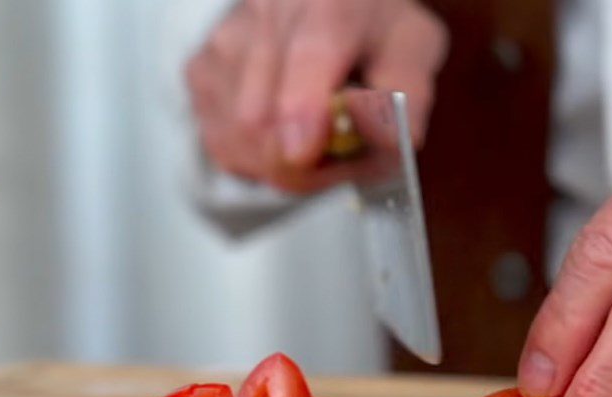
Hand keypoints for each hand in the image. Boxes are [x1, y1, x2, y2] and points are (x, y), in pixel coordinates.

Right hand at [184, 0, 447, 191]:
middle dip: (309, 165)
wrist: (322, 3)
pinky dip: (257, 158)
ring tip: (315, 141)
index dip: (302, 106)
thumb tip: (388, 138)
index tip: (303, 152)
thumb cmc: (371, 29)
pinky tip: (281, 132)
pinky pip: (224, 144)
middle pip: (264, 117)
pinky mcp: (199, 71)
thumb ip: (406, 94)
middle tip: (342, 159)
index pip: (310, 52)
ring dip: (284, 166)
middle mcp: (267, 9)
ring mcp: (224, 41)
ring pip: (241, 140)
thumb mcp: (412, 50)